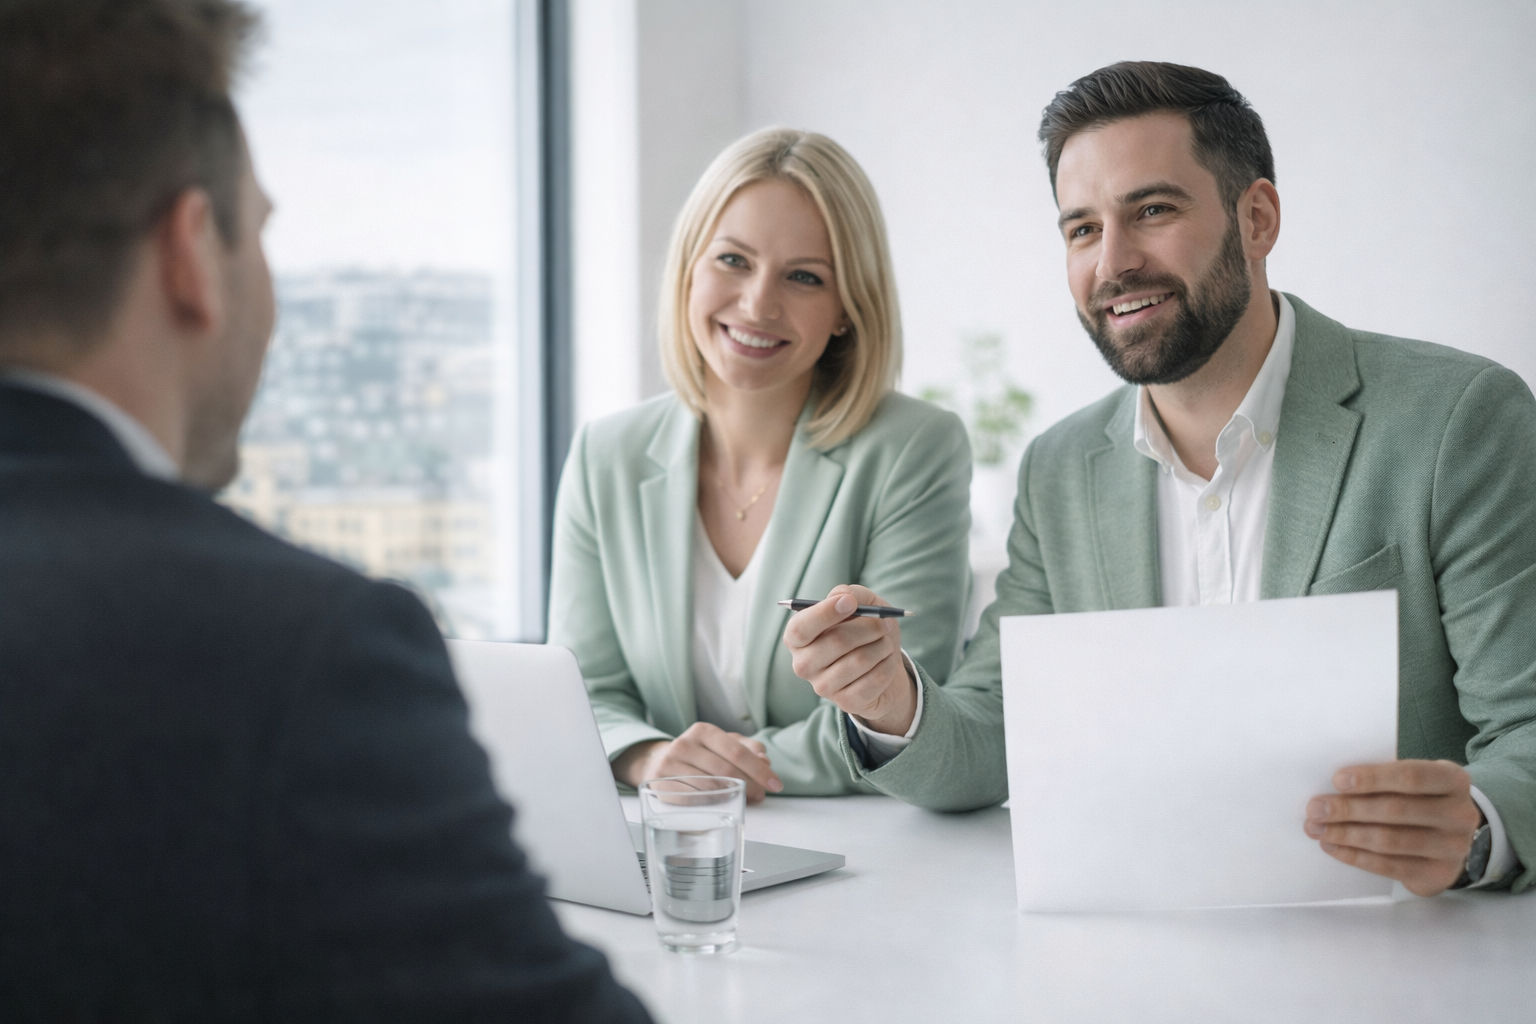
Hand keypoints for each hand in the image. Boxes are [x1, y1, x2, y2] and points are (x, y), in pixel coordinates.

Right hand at [612, 722, 782, 803]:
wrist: (658, 761)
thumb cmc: (698, 754)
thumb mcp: (722, 743)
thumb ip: (747, 748)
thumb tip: (765, 760)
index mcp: (703, 731)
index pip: (736, 751)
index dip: (759, 769)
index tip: (775, 783)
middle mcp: (684, 744)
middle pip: (725, 769)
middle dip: (749, 785)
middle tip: (761, 795)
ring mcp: (670, 765)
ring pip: (710, 785)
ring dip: (733, 796)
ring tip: (746, 800)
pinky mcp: (661, 784)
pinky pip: (692, 798)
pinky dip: (711, 803)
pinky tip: (722, 804)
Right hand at [781, 584, 916, 735]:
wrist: (884, 664)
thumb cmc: (866, 629)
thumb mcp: (862, 604)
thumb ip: (850, 593)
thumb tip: (843, 596)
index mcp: (797, 638)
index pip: (800, 628)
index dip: (824, 614)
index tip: (850, 602)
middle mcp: (803, 664)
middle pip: (835, 642)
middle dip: (867, 628)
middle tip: (884, 623)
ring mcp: (823, 687)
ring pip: (859, 660)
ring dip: (882, 646)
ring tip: (886, 642)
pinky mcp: (846, 703)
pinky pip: (875, 679)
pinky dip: (888, 664)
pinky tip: (887, 661)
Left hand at [1303, 759, 1483, 896]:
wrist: (1453, 838)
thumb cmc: (1422, 800)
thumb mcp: (1416, 782)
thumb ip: (1385, 780)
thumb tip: (1333, 788)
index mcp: (1453, 781)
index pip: (1411, 776)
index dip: (1372, 778)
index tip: (1337, 780)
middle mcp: (1459, 814)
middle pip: (1395, 810)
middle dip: (1348, 809)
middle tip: (1315, 809)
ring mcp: (1453, 848)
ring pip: (1390, 840)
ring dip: (1346, 834)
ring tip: (1317, 829)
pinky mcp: (1438, 874)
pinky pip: (1389, 866)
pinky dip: (1355, 856)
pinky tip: (1333, 847)